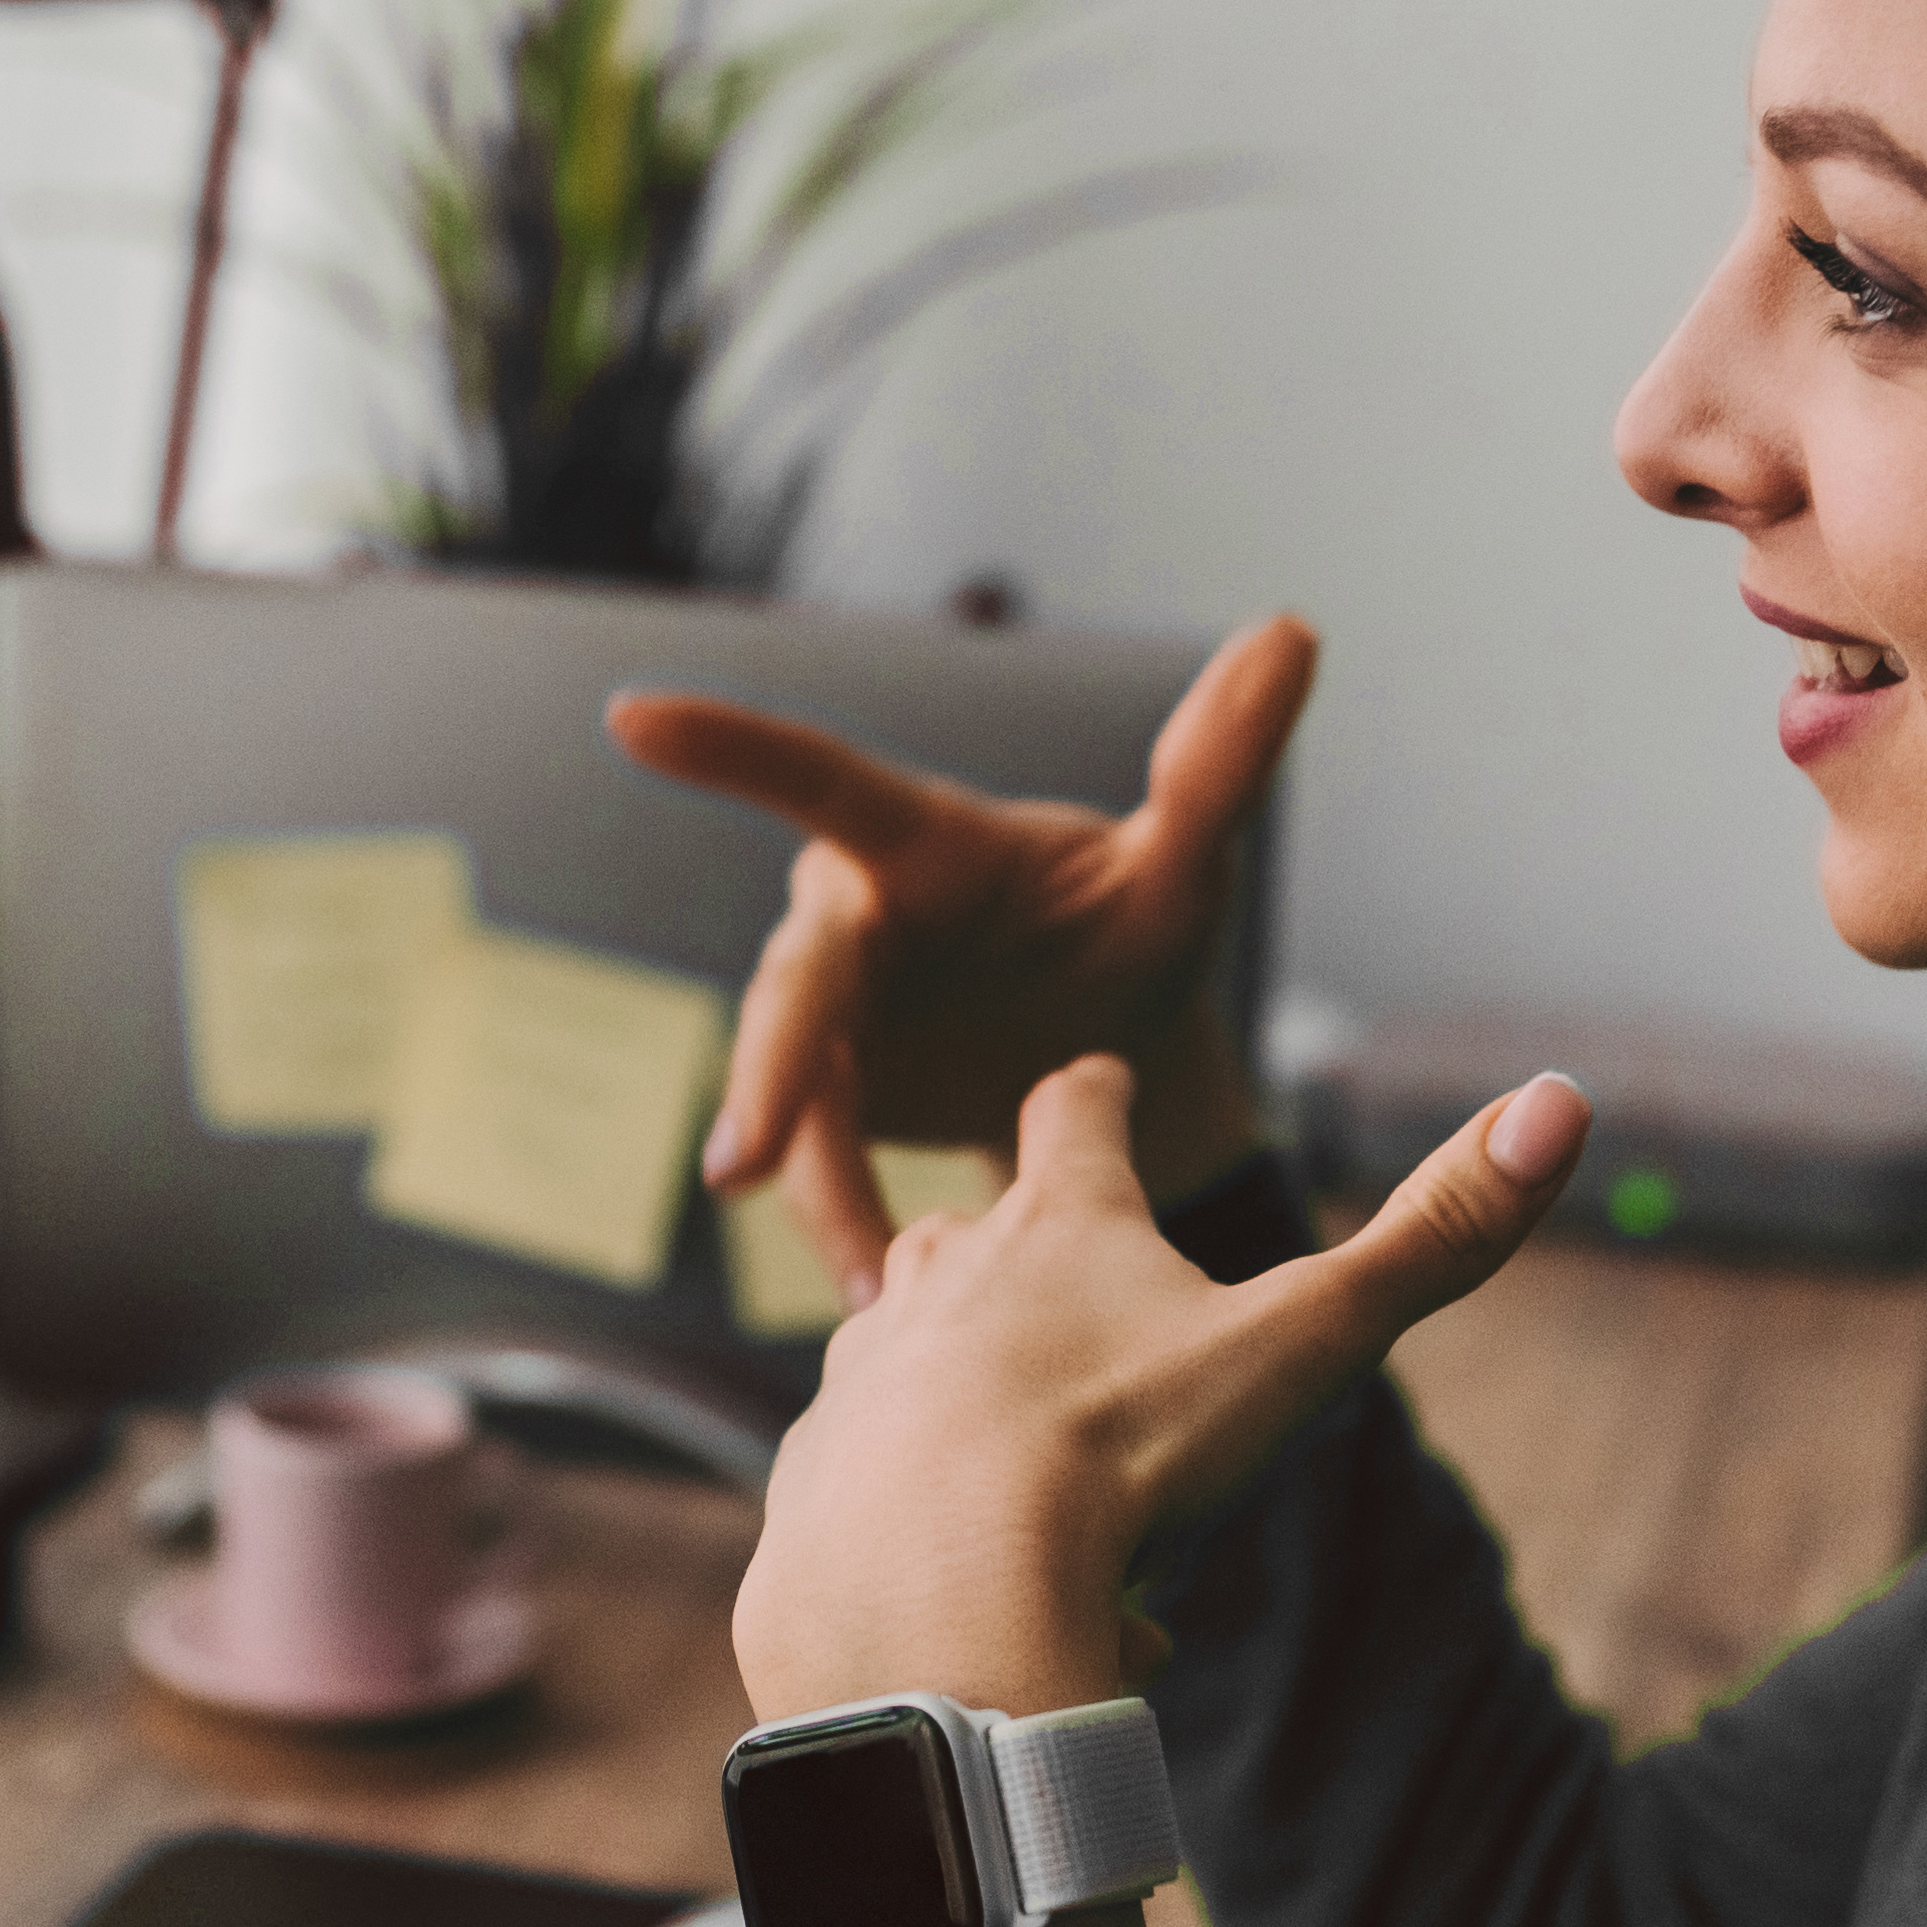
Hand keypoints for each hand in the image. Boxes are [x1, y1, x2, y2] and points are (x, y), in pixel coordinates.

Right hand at [609, 614, 1313, 1302]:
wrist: (1112, 1052)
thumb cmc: (1129, 924)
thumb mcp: (1183, 861)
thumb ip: (1218, 764)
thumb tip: (1295, 630)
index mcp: (921, 841)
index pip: (822, 781)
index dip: (731, 748)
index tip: (631, 717)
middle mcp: (853, 919)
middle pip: (794, 987)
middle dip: (768, 1071)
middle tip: (744, 1160)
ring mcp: (830, 1015)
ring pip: (789, 1095)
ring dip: (817, 1185)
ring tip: (876, 1278)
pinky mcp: (826, 1098)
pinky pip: (814, 1166)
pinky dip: (848, 1226)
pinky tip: (890, 1295)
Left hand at [735, 1055, 1584, 1722]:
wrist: (931, 1592)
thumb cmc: (1124, 1452)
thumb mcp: (1303, 1341)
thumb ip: (1434, 1237)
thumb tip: (1566, 1101)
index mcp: (1054, 1226)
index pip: (1070, 1112)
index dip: (1091, 1095)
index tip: (1096, 1082)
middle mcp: (936, 1279)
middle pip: (967, 1235)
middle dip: (1012, 1266)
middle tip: (1078, 1329)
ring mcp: (858, 1379)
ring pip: (913, 1372)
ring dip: (968, 1416)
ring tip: (1038, 1493)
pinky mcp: (805, 1486)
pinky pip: (878, 1504)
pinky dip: (931, 1539)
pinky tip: (987, 1597)